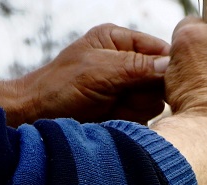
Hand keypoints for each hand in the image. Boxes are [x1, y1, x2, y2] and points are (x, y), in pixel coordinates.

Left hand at [0, 25, 170, 126]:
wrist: (36, 118)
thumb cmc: (59, 87)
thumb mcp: (98, 71)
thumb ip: (136, 67)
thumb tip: (170, 66)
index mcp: (118, 40)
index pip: (160, 50)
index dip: (165, 66)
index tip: (160, 81)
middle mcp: (125, 63)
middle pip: (162, 79)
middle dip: (143, 91)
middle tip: (119, 95)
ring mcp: (126, 89)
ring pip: (155, 102)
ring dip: (135, 108)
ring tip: (109, 107)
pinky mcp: (124, 113)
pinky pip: (145, 119)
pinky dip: (130, 121)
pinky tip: (110, 118)